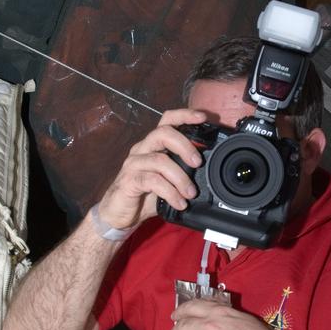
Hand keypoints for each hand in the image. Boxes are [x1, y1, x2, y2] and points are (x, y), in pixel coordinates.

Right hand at [97, 108, 206, 230]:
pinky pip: (152, 181)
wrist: (120, 214)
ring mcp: (134, 164)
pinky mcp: (129, 180)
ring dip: (180, 177)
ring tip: (190, 193)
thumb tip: (210, 173)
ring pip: (159, 160)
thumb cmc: (145, 195)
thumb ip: (185, 172)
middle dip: (185, 146)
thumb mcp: (169, 181)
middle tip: (198, 163)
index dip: (184, 115)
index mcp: (153, 145)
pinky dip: (170, 192)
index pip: (167, 121)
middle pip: (163, 133)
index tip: (202, 117)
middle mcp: (142, 149)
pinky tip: (179, 203)